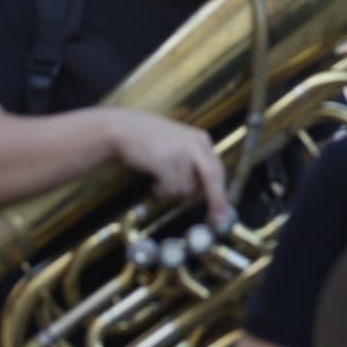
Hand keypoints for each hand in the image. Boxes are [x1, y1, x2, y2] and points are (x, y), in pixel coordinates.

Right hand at [104, 108, 228, 221]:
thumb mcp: (179, 143)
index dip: (221, 192)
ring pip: (187, 188)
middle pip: (213, 177)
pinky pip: (171, 188)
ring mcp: (180, 152)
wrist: (123, 128)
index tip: (223, 210)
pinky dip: (163, 192)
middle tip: (216, 218)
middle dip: (216, 200)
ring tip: (162, 184)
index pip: (218, 169)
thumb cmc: (149, 138)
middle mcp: (194, 144)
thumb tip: (206, 190)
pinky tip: (155, 184)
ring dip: (174, 193)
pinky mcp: (165, 161)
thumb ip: (194, 161)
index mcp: (200, 139)